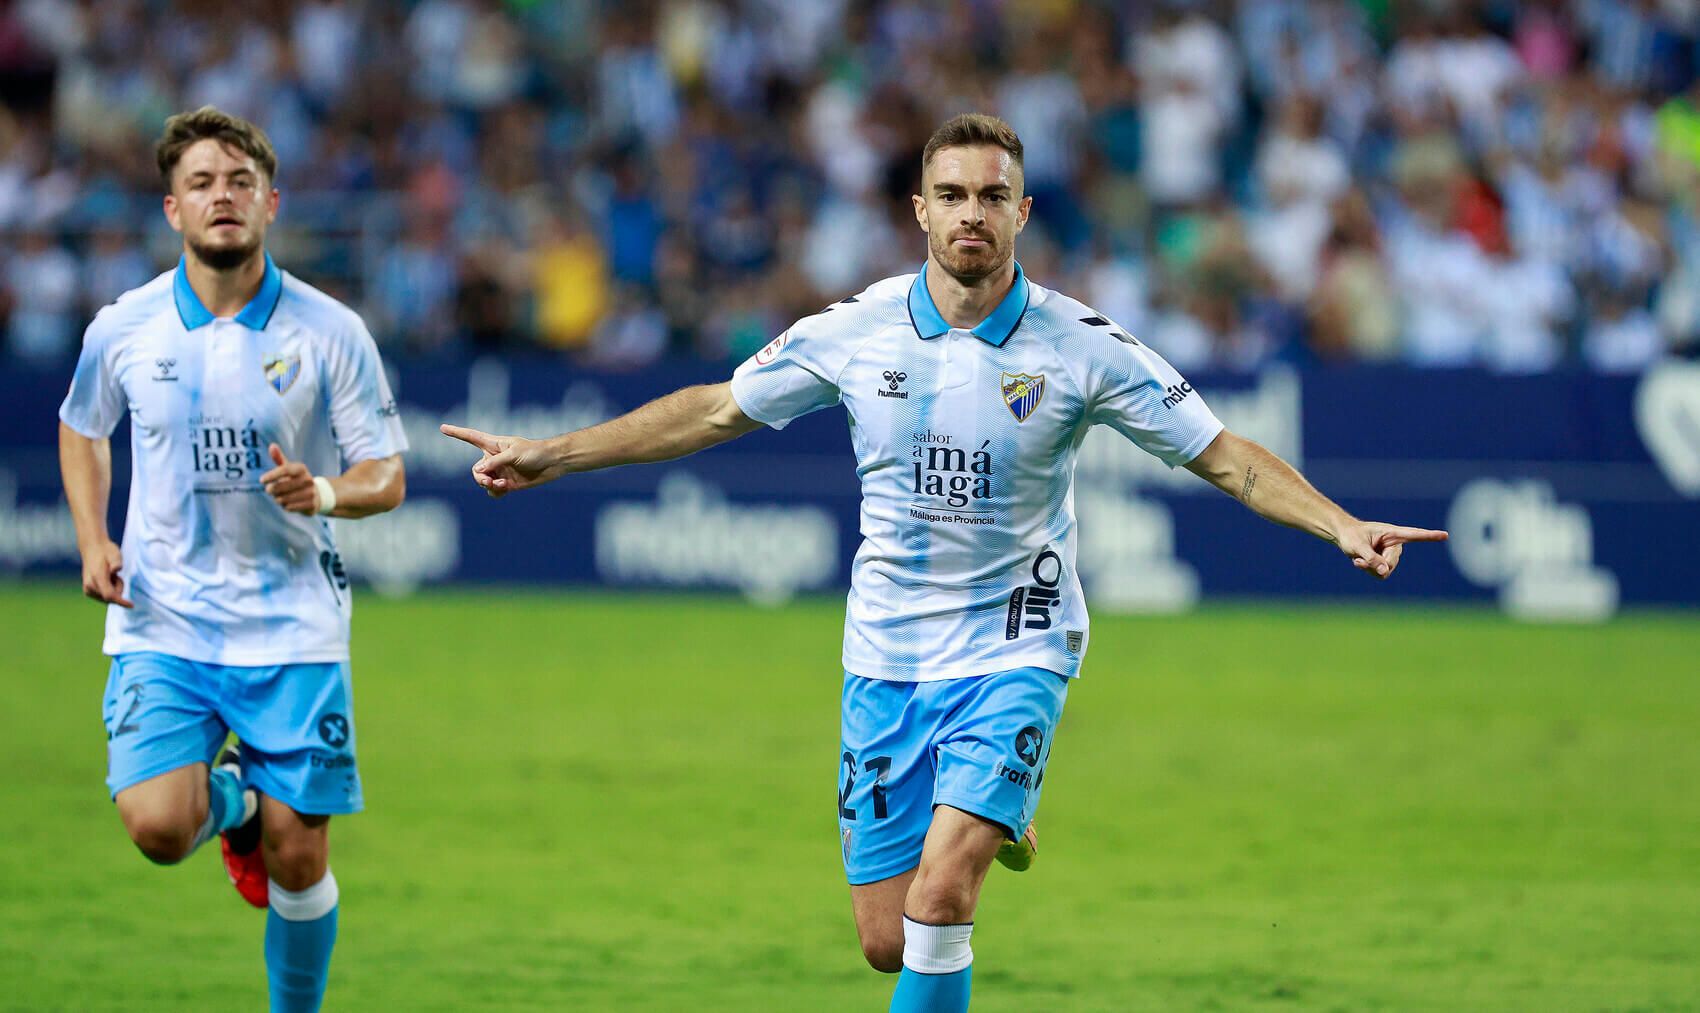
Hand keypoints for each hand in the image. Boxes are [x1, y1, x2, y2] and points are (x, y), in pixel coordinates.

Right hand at [80, 539, 132, 607]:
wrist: (92, 548)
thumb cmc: (106, 551)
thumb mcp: (115, 554)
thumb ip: (116, 562)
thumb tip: (116, 570)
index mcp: (97, 577)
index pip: (110, 595)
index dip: (121, 602)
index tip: (132, 605)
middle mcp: (90, 585)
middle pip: (111, 598)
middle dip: (118, 589)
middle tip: (116, 576)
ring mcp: (87, 589)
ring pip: (107, 598)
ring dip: (114, 589)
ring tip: (111, 576)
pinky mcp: (87, 590)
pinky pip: (104, 596)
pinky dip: (109, 590)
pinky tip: (107, 579)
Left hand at [261, 444, 320, 514]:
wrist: (318, 495)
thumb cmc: (297, 480)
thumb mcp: (289, 468)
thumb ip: (279, 458)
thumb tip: (272, 445)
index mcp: (301, 468)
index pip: (285, 470)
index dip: (272, 475)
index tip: (261, 480)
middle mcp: (308, 479)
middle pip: (281, 486)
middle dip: (272, 490)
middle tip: (269, 490)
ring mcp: (311, 492)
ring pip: (283, 498)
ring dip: (278, 499)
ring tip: (281, 497)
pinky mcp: (311, 504)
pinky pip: (289, 507)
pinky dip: (285, 506)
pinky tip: (289, 503)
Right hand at [439, 424, 559, 497]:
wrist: (553, 463)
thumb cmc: (535, 452)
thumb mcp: (513, 454)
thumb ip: (495, 462)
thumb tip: (478, 472)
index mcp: (494, 444)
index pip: (471, 437)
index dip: (456, 433)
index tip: (442, 427)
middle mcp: (494, 458)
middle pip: (476, 470)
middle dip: (480, 478)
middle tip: (489, 481)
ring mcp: (500, 472)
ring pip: (483, 482)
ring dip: (488, 486)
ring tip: (502, 485)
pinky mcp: (508, 484)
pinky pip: (493, 491)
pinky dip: (496, 492)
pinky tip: (506, 489)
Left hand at [1335, 521, 1448, 579]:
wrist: (1345, 537)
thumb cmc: (1351, 536)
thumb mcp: (1358, 546)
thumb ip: (1370, 558)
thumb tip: (1385, 572)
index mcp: (1392, 533)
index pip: (1414, 535)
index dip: (1430, 536)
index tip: (1445, 535)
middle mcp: (1395, 544)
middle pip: (1391, 563)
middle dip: (1375, 564)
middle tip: (1360, 558)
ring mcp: (1391, 555)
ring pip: (1386, 571)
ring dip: (1370, 568)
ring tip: (1359, 558)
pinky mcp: (1386, 563)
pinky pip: (1381, 575)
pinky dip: (1369, 571)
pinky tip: (1361, 562)